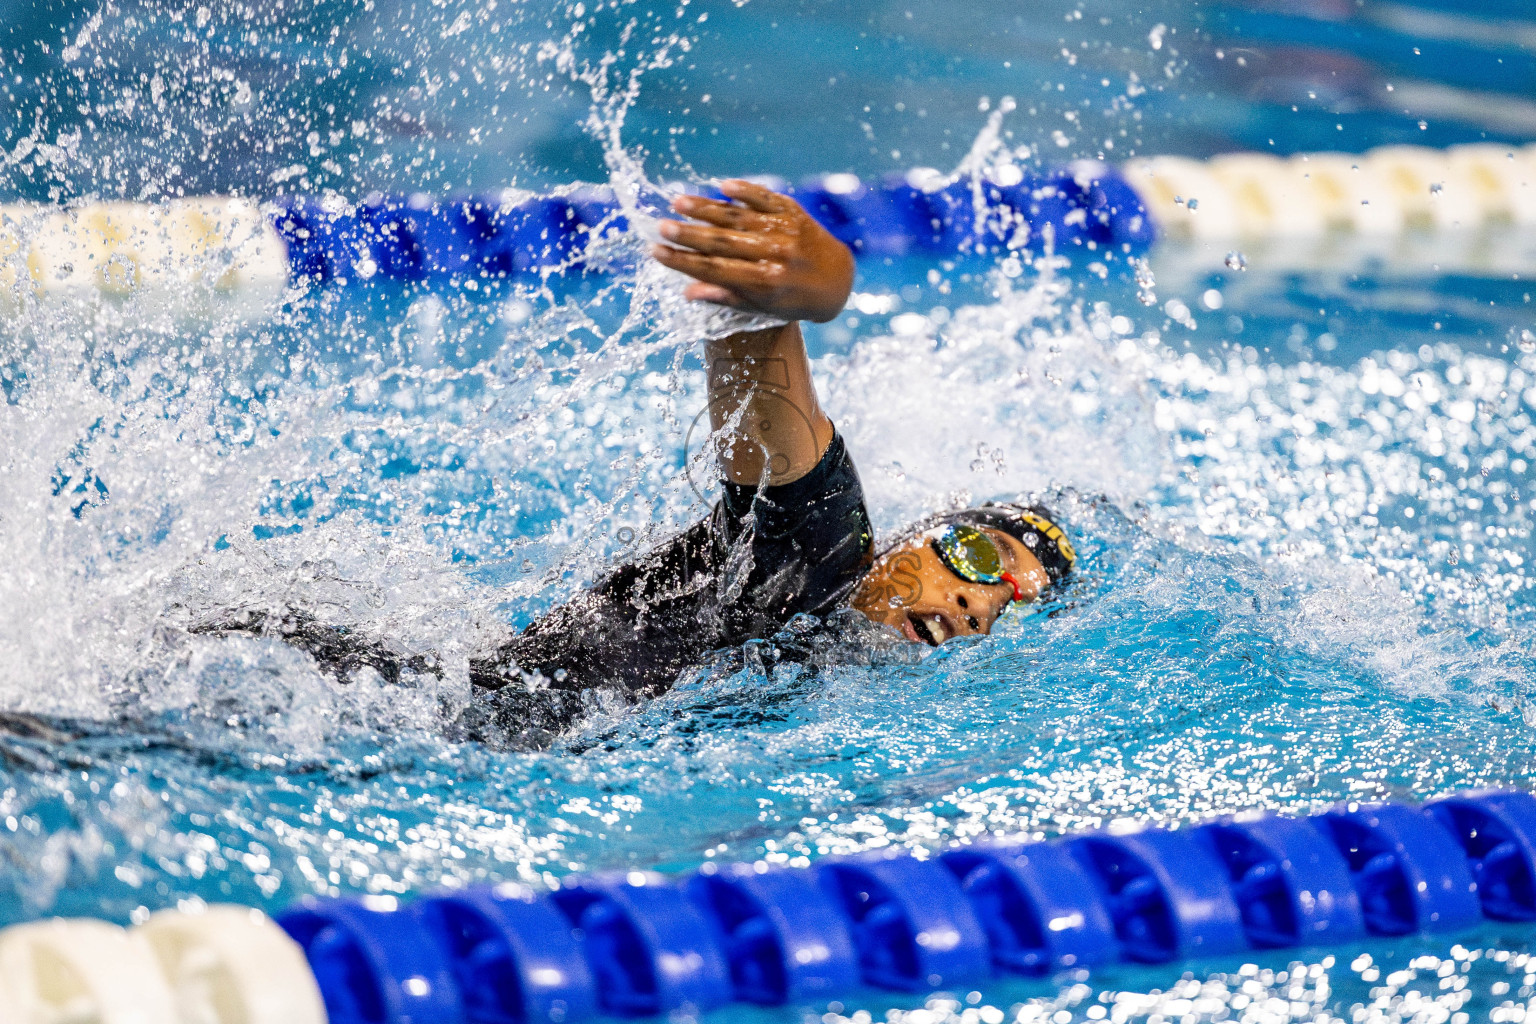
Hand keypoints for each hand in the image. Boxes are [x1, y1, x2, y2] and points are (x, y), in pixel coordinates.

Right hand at [650, 179, 854, 323]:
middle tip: (660, 226)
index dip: (683, 261)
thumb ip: (726, 297)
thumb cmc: (792, 299)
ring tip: (677, 202)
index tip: (656, 251)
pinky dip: (744, 191)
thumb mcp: (762, 307)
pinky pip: (765, 198)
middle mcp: (775, 256)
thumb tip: (687, 291)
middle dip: (689, 234)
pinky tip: (721, 185)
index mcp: (764, 283)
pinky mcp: (793, 211)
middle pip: (723, 243)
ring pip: (739, 216)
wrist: (837, 280)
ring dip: (706, 208)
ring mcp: (785, 231)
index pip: (715, 271)